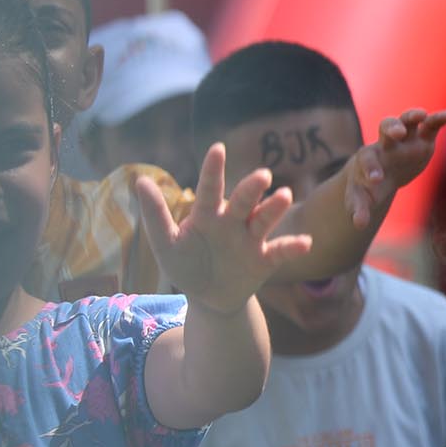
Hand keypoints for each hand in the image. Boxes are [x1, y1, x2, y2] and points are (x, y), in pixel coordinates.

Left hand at [137, 144, 312, 313]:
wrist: (208, 297)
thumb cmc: (186, 264)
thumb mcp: (165, 243)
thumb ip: (155, 214)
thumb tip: (140, 180)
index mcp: (207, 215)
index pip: (210, 189)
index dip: (213, 170)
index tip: (218, 148)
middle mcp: (232, 222)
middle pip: (244, 201)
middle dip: (252, 189)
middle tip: (262, 176)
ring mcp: (251, 240)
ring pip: (264, 220)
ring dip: (275, 208)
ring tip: (284, 195)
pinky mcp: (265, 259)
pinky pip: (281, 251)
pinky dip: (294, 246)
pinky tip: (306, 243)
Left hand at [342, 109, 445, 227]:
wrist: (382, 173)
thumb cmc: (370, 186)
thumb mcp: (363, 197)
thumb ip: (359, 208)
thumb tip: (358, 226)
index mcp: (369, 157)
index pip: (368, 159)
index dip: (372, 168)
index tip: (376, 180)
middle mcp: (387, 143)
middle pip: (386, 126)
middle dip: (392, 128)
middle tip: (397, 133)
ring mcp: (406, 138)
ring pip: (407, 120)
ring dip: (413, 115)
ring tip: (422, 115)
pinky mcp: (423, 139)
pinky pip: (431, 125)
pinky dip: (439, 119)